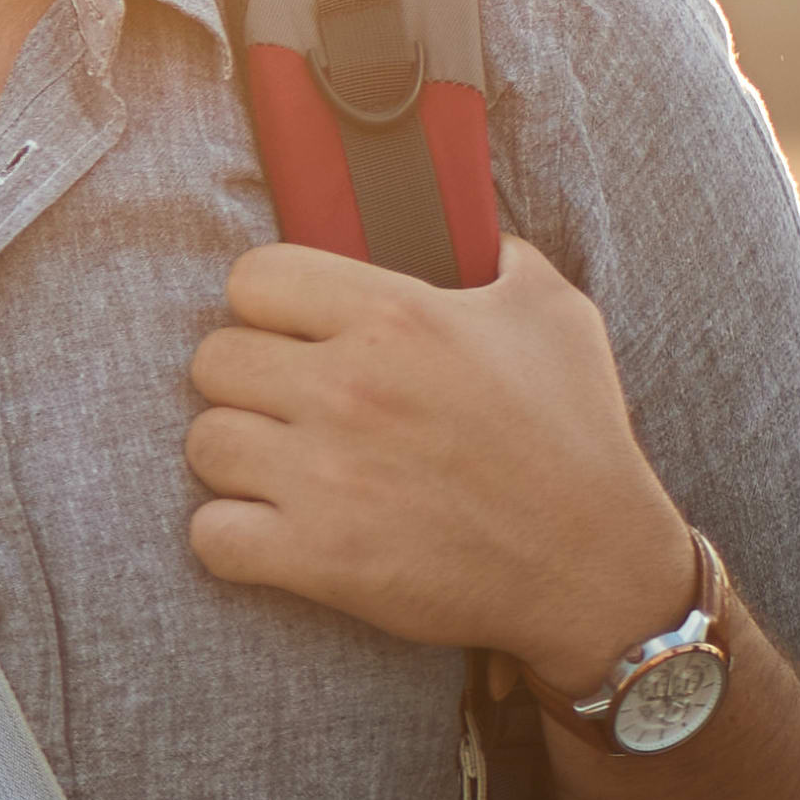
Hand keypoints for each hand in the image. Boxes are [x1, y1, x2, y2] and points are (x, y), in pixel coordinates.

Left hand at [183, 236, 694, 694]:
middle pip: (212, 360)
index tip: (293, 332)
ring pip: (204, 444)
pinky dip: (232, 537)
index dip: (267, 305)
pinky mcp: (316, 557)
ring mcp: (325, 475)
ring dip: (237, 459)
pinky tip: (274, 531)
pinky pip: (210, 534)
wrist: (595, 568)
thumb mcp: (557, 316)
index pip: (252, 278)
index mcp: (396, 317)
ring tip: (285, 470)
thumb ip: (500, 257)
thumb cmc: (578, 438)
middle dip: (245, 383)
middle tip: (289, 408)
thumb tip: (470, 231)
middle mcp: (348, 388)